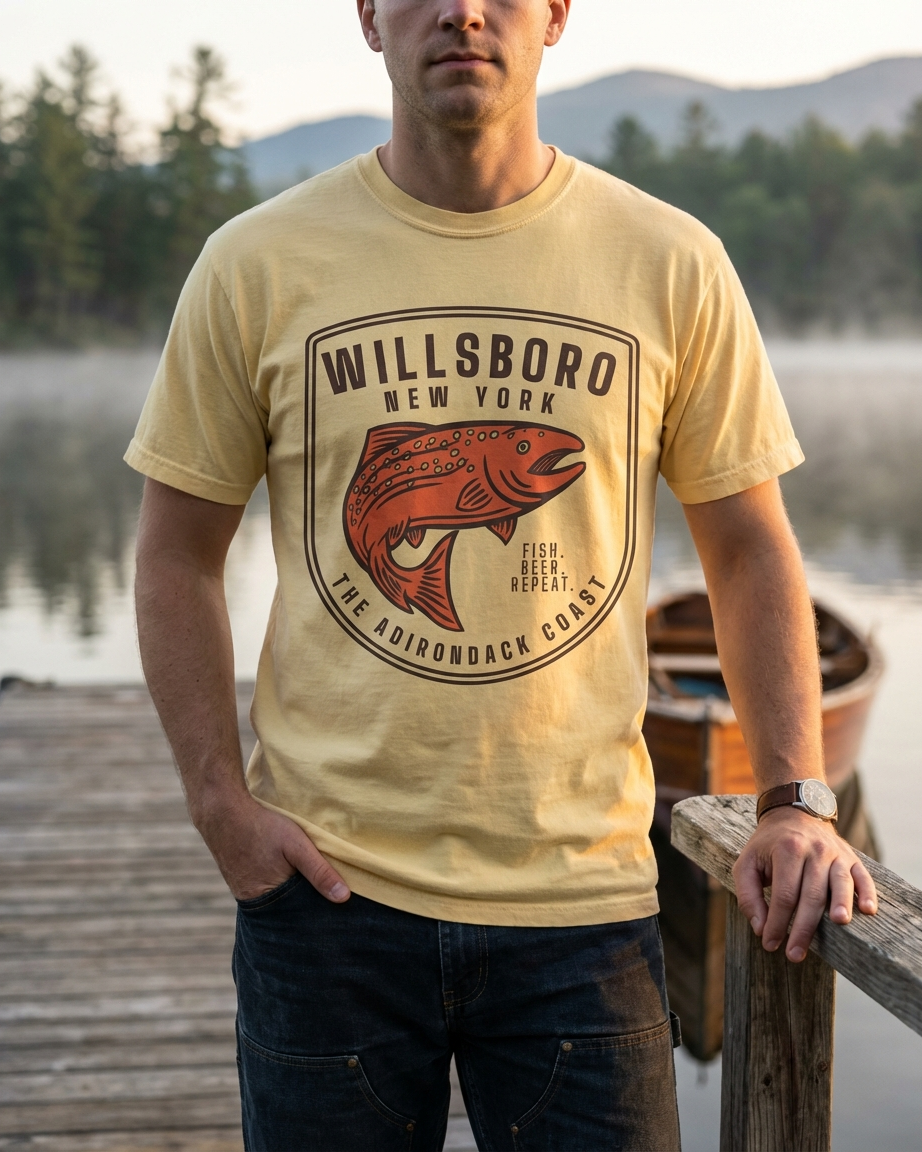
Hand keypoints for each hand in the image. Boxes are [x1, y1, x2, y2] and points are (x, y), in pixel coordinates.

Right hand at [194, 791, 350, 903]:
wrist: (222, 810)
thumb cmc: (261, 826)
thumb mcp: (297, 845)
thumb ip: (319, 871)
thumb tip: (343, 898)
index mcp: (267, 901)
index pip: (299, 916)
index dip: (315, 911)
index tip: (333, 908)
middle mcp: (252, 902)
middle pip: (287, 910)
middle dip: (304, 904)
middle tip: (324, 894)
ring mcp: (242, 891)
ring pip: (276, 898)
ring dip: (290, 892)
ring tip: (306, 881)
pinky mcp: (238, 879)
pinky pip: (264, 887)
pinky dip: (277, 882)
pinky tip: (285, 871)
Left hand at [733, 806, 876, 961]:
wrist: (793, 814)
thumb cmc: (767, 846)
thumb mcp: (746, 864)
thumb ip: (748, 896)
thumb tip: (761, 928)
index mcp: (787, 850)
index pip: (784, 894)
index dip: (777, 922)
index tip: (770, 944)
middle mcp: (814, 850)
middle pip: (811, 895)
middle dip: (803, 928)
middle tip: (795, 955)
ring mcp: (835, 853)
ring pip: (839, 883)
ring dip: (840, 904)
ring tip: (839, 924)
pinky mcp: (851, 858)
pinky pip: (862, 876)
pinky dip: (866, 893)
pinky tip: (867, 910)